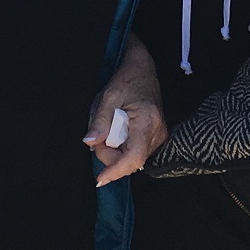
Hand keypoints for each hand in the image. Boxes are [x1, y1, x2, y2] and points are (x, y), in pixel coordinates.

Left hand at [84, 35, 168, 184]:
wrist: (143, 70)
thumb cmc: (126, 80)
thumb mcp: (108, 97)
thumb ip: (99, 122)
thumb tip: (89, 144)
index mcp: (147, 121)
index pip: (133, 156)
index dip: (116, 170)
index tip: (100, 179)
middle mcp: (158, 132)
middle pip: (131, 161)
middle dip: (109, 156)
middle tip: (96, 138)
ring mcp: (160, 136)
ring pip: (133, 159)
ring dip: (115, 153)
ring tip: (106, 133)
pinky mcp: (157, 138)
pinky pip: (136, 152)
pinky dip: (122, 149)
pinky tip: (116, 135)